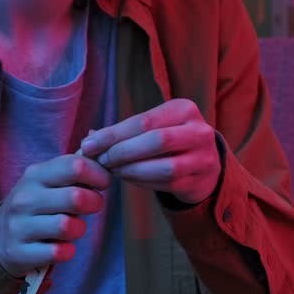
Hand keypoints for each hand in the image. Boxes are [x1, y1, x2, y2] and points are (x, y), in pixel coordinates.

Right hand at [0, 154, 111, 277]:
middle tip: (93, 206)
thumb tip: (103, 159)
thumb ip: (72, 172)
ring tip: (74, 228)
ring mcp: (19, 226)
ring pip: (67, 226)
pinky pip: (59, 252)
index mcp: (34, 176)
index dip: (98, 174)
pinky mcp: (19, 252)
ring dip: (79, 229)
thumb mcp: (47, 182)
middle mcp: (24, 199)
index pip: (74, 166)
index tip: (102, 183)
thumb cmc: (36, 206)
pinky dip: (68, 251)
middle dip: (94, 203)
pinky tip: (63, 247)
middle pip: (75, 197)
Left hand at [80, 99, 221, 204]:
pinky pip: (167, 184)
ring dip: (132, 170)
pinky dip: (142, 182)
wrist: (205, 164)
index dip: (113, 134)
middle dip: (123, 152)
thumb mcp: (154, 127)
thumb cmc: (171, 142)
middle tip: (102, 160)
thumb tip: (88, 139)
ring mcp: (203, 158)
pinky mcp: (200, 181)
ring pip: (164, 168)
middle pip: (157, 141)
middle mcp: (199, 131)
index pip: (144, 121)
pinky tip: (128, 178)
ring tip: (113, 170)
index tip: (88, 145)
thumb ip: (124, 131)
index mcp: (184, 109)